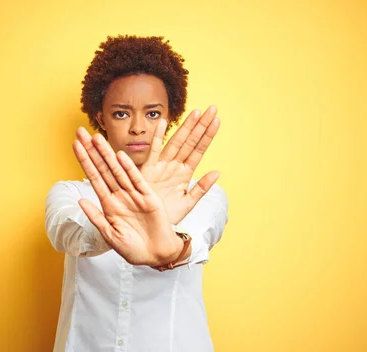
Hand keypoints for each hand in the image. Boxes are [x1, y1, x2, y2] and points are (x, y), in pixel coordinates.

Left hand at [72, 128, 183, 265]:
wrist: (156, 255)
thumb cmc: (133, 249)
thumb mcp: (110, 235)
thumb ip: (96, 217)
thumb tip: (80, 200)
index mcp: (109, 204)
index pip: (93, 178)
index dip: (84, 161)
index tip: (75, 145)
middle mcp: (120, 196)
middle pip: (103, 168)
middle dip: (92, 150)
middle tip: (81, 131)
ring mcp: (134, 195)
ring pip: (117, 170)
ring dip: (107, 154)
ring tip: (96, 137)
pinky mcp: (149, 197)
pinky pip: (136, 180)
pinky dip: (128, 169)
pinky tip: (119, 156)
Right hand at [141, 106, 220, 223]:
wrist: (149, 227)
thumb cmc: (167, 215)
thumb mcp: (188, 203)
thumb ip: (201, 188)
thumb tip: (218, 172)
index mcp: (185, 174)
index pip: (199, 151)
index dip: (207, 136)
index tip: (217, 121)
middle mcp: (174, 166)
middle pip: (190, 142)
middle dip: (200, 125)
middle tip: (212, 108)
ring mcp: (162, 166)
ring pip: (176, 143)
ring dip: (186, 128)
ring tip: (196, 112)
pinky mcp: (148, 170)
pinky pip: (154, 151)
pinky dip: (158, 137)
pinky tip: (164, 123)